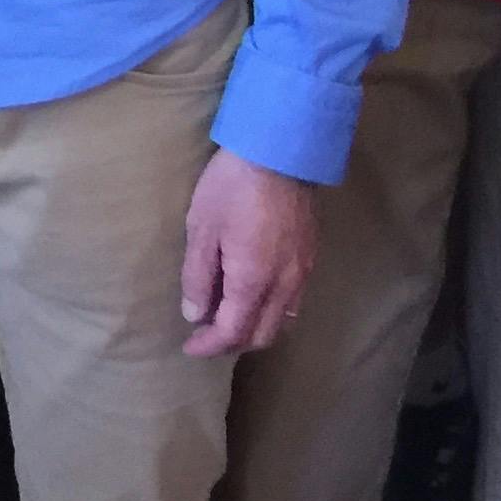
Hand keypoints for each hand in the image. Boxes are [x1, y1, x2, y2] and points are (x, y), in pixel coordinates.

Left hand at [181, 148, 316, 356]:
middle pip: (262, 335)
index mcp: (253, 281)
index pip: (233, 332)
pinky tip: (255, 296)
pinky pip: (294, 301)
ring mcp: (303, 272)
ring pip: (283, 321)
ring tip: (228, 318)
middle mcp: (284, 285)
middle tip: (206, 336)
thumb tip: (195, 315)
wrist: (280, 152)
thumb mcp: (202, 228)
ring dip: (255, 329)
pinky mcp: (311, 256)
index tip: (190, 348)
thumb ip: (198, 275)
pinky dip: (273, 312)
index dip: (210, 346)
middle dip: (233, 343)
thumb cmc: (231, 187)